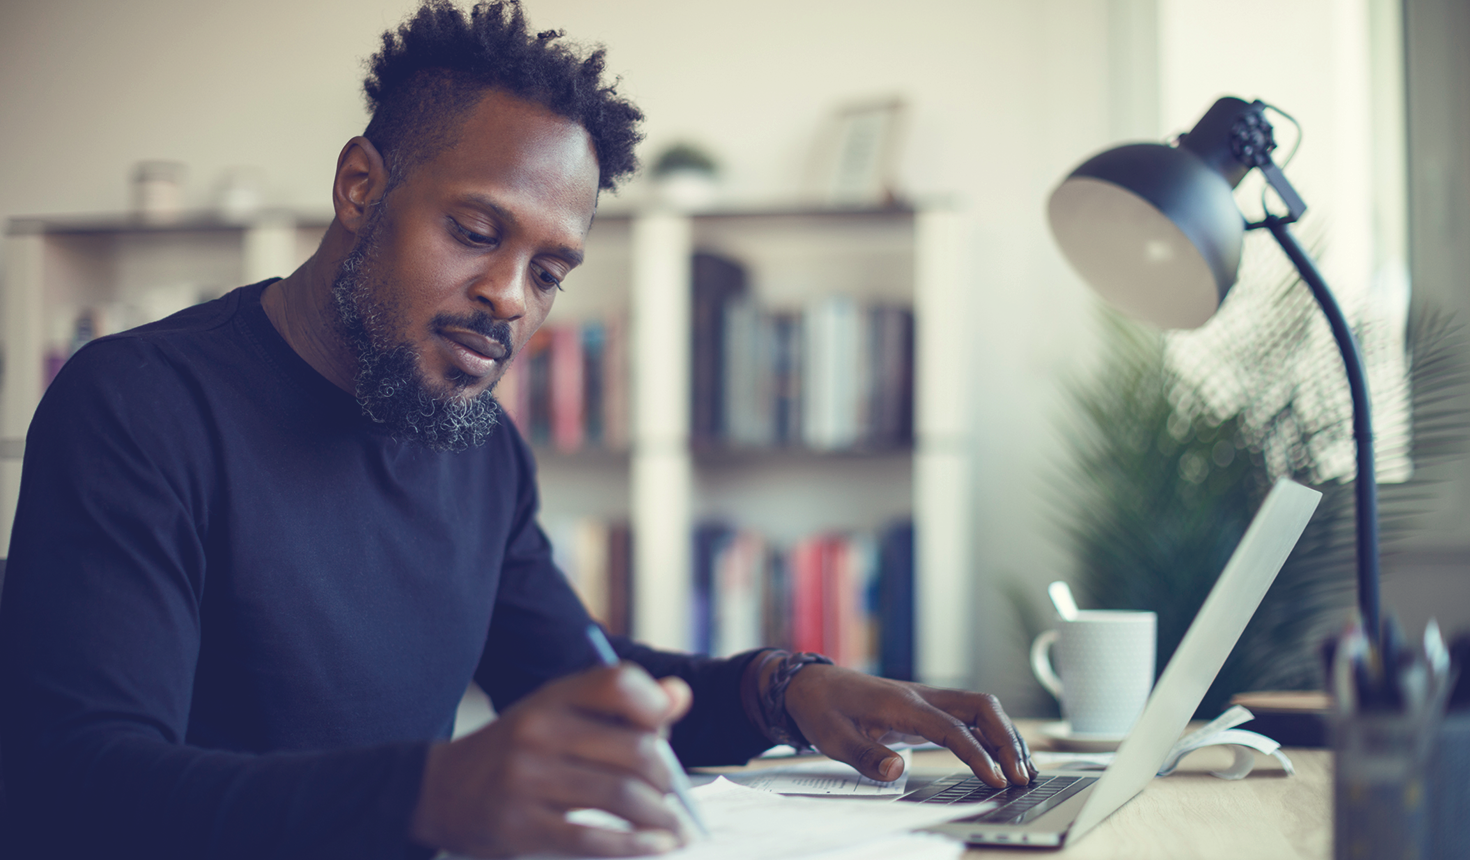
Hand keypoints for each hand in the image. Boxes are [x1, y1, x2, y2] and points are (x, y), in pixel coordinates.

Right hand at [411, 664, 692, 857]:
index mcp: (552, 697)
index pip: (618, 683)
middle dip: (667, 778)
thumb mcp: (558, 713)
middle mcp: (538, 730)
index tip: (666, 731)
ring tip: (675, 827)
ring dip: (661, 816)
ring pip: (620, 795)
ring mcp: (526, 778)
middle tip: (675, 796)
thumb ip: (619, 707)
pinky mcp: (519, 825)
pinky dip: (635, 845)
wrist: (442, 790)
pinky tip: (656, 846)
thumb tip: (680, 696)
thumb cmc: (519, 750)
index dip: (654, 705)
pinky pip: (592, 838)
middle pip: (634, 749)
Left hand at [782, 665, 1035, 787]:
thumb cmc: (823, 709)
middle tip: (1022, 777)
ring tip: (1025, 771)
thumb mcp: (833, 737)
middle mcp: (922, 696)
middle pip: (981, 707)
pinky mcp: (928, 708)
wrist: (812, 685)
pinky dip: (993, 733)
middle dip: (1007, 740)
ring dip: (1006, 735)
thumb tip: (898, 771)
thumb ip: (865, 755)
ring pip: (981, 708)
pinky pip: (970, 716)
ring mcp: (928, 700)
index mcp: (902, 703)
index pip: (952, 728)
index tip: (997, 780)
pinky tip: (1003, 757)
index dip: (978, 754)